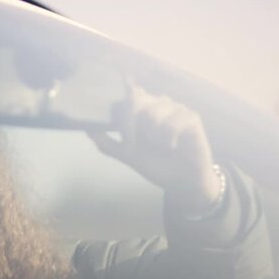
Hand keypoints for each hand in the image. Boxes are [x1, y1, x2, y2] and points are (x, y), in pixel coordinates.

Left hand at [88, 79, 220, 214]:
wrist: (181, 182)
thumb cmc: (156, 165)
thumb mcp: (127, 155)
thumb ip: (107, 142)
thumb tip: (87, 128)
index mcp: (141, 108)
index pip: (126, 95)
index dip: (120, 112)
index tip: (121, 132)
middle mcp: (157, 103)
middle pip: (134, 100)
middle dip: (129, 127)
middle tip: (133, 147)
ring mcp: (174, 108)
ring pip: (152, 113)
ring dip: (151, 136)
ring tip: (160, 147)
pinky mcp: (191, 116)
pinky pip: (172, 122)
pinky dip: (168, 140)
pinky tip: (173, 147)